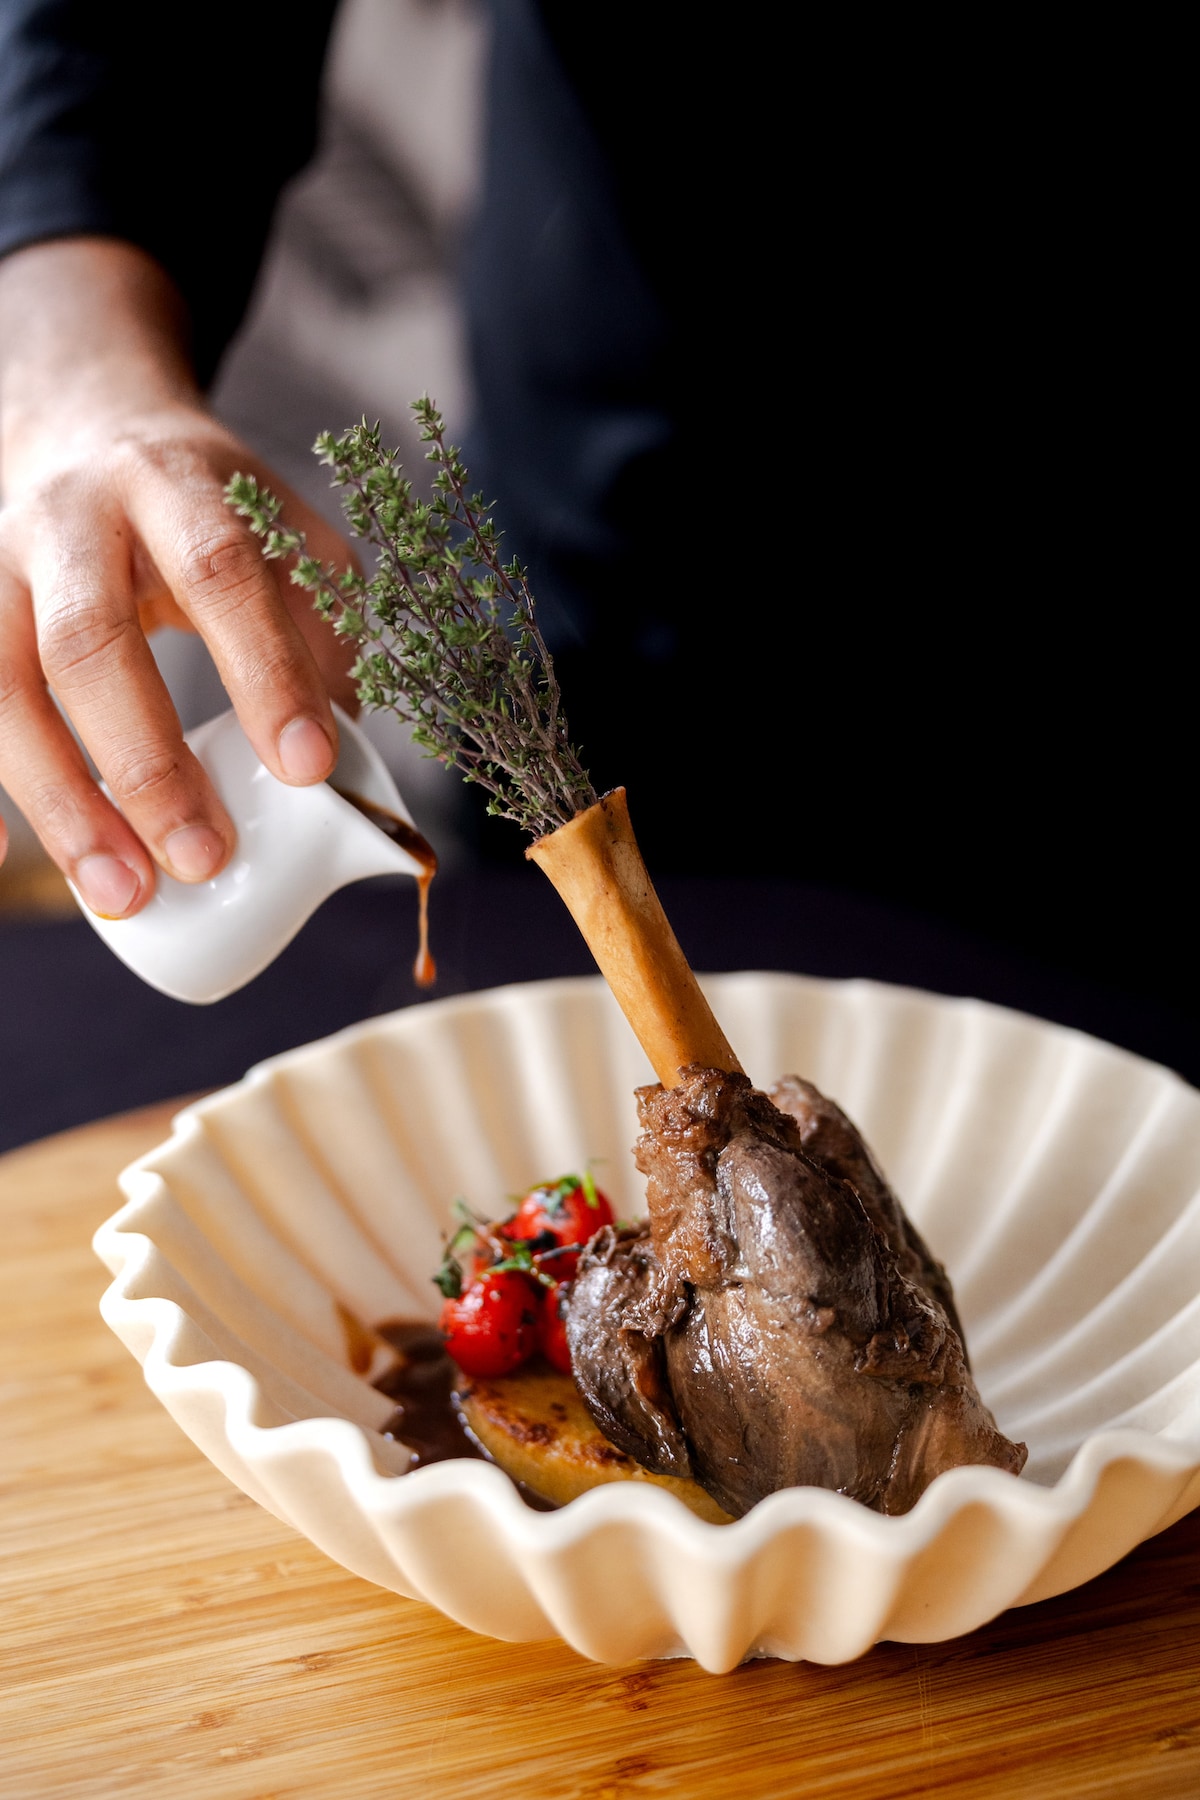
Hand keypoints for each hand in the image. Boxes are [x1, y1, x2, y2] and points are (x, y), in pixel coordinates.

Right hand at [0, 238, 358, 916]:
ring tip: (125, 895)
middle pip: (89, 643)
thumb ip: (322, 627)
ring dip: (64, 803)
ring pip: (4, 687)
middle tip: (205, 859)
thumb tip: (347, 760)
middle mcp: (72, 522)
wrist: (88, 430)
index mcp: (175, 487)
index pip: (222, 574)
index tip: (309, 770)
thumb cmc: (206, 510)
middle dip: (148, 764)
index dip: (265, 673)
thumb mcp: (283, 532)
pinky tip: (8, 859)